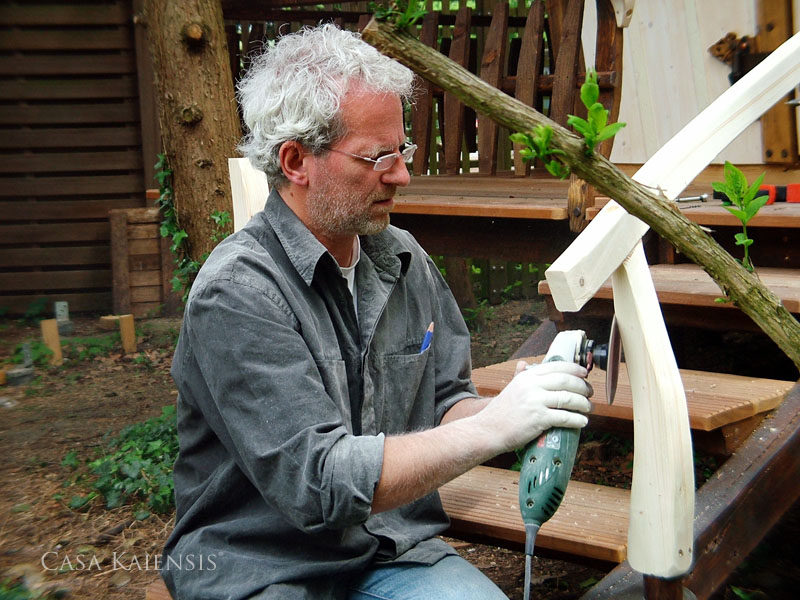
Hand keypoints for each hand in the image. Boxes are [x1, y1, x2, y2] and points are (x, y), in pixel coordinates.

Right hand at [475, 360, 592, 453]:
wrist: (488, 430)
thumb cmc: (501, 412)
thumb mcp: (511, 388)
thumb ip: (520, 376)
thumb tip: (525, 364)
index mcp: (526, 376)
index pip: (557, 366)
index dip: (575, 369)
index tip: (585, 374)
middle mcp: (531, 386)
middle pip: (566, 381)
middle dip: (583, 387)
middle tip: (590, 392)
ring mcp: (535, 402)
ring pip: (568, 399)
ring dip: (583, 404)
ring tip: (588, 408)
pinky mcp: (538, 419)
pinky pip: (565, 417)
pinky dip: (577, 420)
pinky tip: (582, 421)